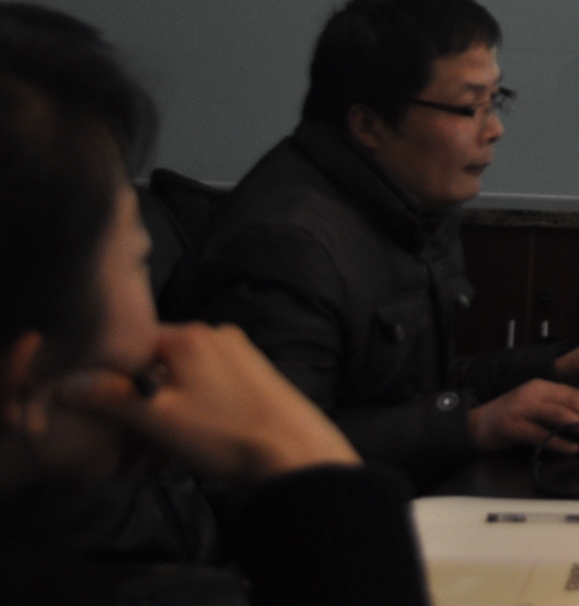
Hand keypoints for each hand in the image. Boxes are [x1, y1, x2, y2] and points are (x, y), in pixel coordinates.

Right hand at [55, 323, 358, 481]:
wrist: (295, 452)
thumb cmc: (223, 432)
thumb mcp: (157, 418)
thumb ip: (109, 397)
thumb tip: (65, 384)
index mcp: (189, 336)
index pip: (129, 346)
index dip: (108, 382)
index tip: (102, 418)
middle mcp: (215, 335)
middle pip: (155, 367)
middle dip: (137, 409)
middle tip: (131, 453)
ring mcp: (239, 354)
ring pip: (180, 384)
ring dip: (161, 419)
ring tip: (157, 460)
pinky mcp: (254, 376)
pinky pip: (205, 391)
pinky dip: (188, 417)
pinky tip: (185, 451)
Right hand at [467, 378, 578, 453]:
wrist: (474, 426)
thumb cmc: (510, 420)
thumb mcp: (535, 410)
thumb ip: (557, 412)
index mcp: (542, 387)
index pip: (574, 393)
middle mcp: (533, 392)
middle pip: (570, 400)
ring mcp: (521, 407)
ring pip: (558, 414)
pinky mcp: (511, 425)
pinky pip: (540, 434)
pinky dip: (559, 442)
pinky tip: (572, 449)